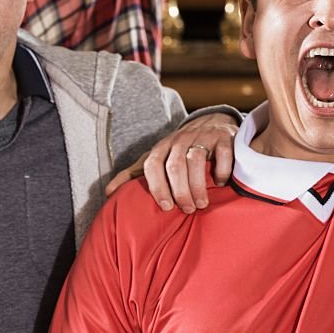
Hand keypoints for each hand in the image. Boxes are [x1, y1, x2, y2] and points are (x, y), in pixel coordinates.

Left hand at [106, 113, 237, 212]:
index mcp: (162, 147)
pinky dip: (221, 171)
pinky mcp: (224, 138)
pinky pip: (223, 154)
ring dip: (198, 186)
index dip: (157, 186)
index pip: (153, 164)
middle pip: (175, 166)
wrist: (213, 123)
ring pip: (196, 160)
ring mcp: (203, 137)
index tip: (164, 207)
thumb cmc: (180, 149)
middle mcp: (180, 140)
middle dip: (180, 191)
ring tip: (202, 204)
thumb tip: (109, 192)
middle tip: (187, 209)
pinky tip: (220, 183)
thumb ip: (134, 174)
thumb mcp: (156, 158)